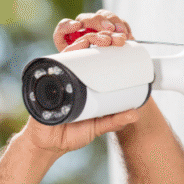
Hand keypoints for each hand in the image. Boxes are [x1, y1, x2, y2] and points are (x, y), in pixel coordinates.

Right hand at [21, 10, 141, 155]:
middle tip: (116, 40)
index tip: (124, 41)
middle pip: (87, 49)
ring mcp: (60, 77)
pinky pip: (56, 62)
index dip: (110, 45)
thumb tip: (136, 114)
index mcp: (85, 83)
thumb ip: (114, 121)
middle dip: (102, 37)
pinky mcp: (48, 81)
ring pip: (74, 52)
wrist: (47, 146)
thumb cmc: (71, 134)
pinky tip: (78, 45)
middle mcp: (72, 76)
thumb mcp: (97, 127)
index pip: (98, 58)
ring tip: (101, 40)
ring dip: (88, 40)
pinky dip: (67, 52)